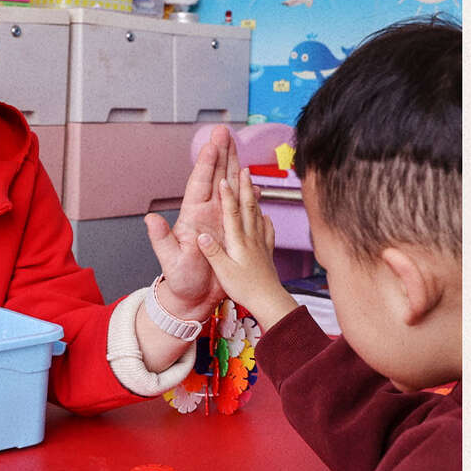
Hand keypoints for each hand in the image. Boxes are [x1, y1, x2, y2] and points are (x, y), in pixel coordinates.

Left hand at [144, 125, 239, 318]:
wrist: (195, 298)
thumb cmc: (180, 280)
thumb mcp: (169, 260)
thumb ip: (161, 239)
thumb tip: (150, 219)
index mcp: (192, 215)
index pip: (200, 182)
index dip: (207, 162)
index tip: (213, 143)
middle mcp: (206, 213)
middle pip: (215, 176)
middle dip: (221, 153)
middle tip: (225, 131)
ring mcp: (220, 220)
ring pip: (229, 187)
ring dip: (234, 166)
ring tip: (238, 146)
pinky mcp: (231, 231)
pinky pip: (242, 207)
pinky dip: (248, 194)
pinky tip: (253, 183)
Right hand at [196, 170, 297, 332]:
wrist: (269, 301)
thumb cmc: (245, 289)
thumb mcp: (223, 272)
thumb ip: (213, 253)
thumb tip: (201, 236)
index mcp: (237, 242)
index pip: (231, 213)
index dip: (227, 195)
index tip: (224, 179)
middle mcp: (250, 238)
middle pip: (247, 207)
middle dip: (244, 187)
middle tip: (244, 169)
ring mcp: (260, 243)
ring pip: (257, 214)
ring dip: (254, 197)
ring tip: (254, 183)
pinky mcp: (266, 252)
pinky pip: (267, 231)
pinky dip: (266, 220)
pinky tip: (266, 216)